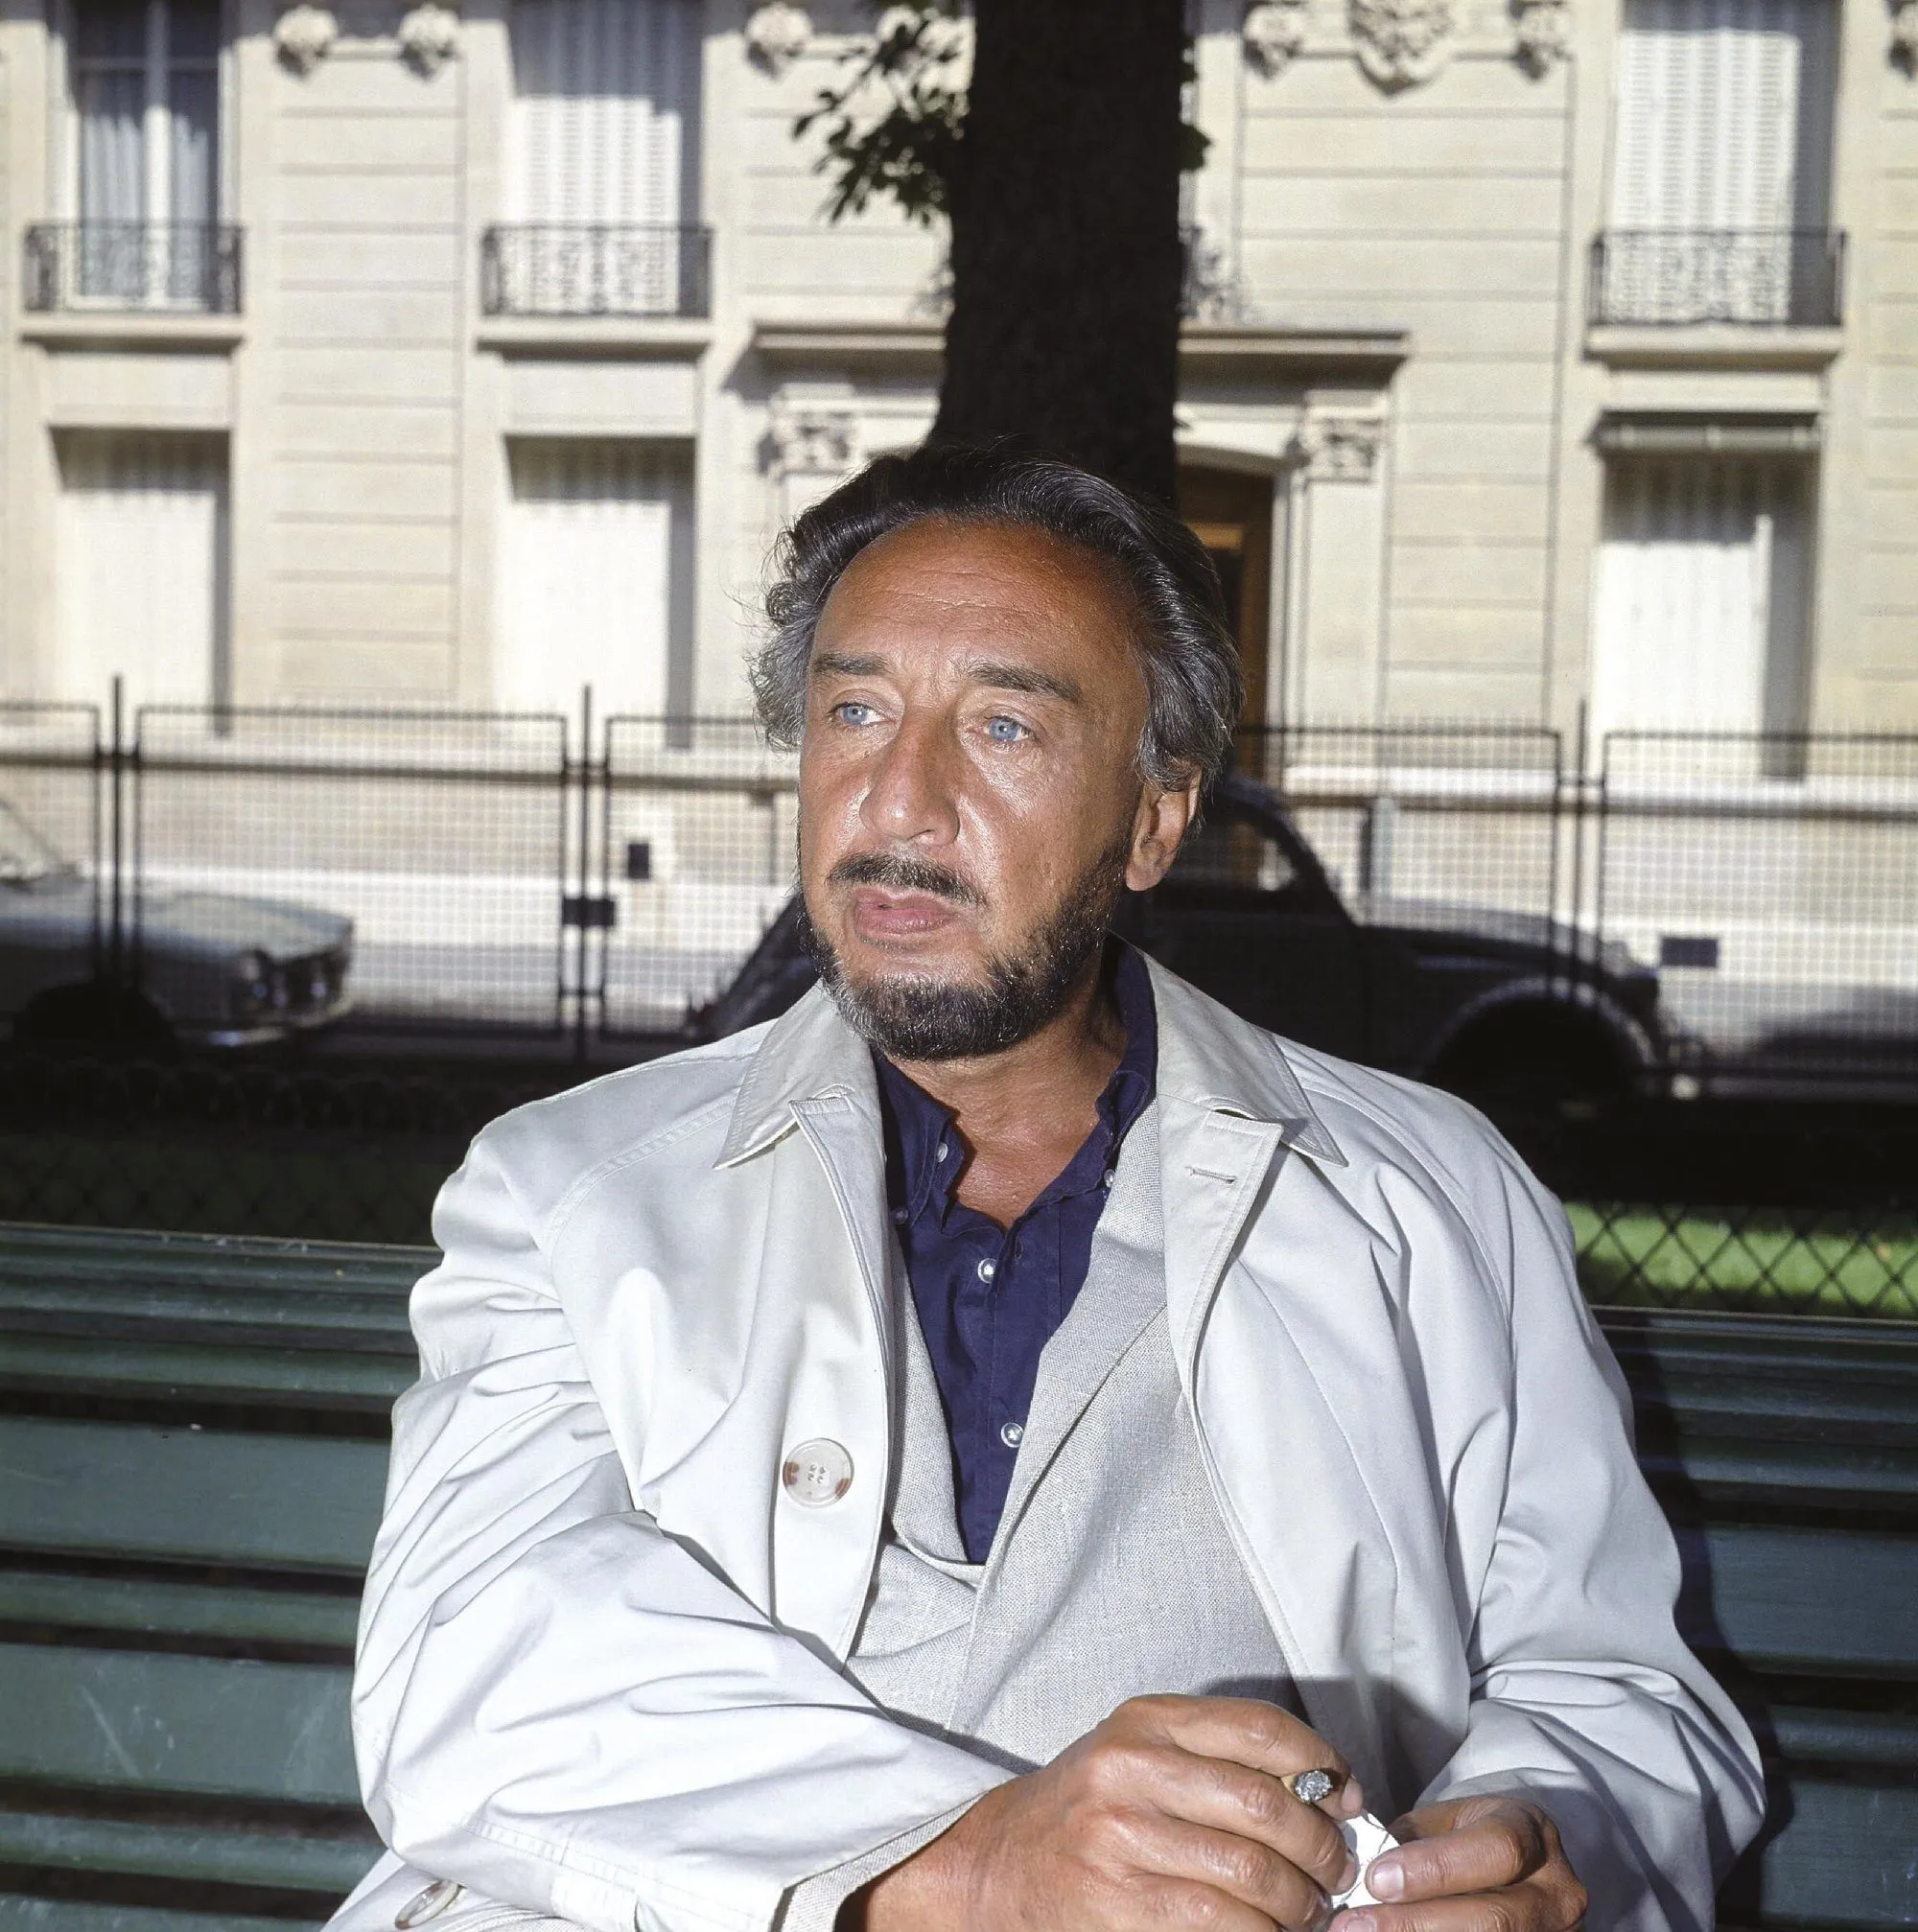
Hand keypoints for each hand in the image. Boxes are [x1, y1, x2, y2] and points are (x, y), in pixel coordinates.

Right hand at [861, 1694, 1364, 1930]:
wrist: (998, 1862)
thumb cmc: (1088, 1807)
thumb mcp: (1142, 1753)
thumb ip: (1218, 1757)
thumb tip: (1327, 1792)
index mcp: (1146, 1722)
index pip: (1262, 1729)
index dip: (1323, 1765)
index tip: (1346, 1798)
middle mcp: (1131, 1771)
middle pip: (1267, 1810)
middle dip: (1321, 1851)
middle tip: (1336, 1873)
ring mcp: (1120, 1841)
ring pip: (1251, 1877)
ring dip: (1300, 1906)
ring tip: (1308, 1912)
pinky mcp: (1117, 1906)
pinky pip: (1219, 1926)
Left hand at [1343, 1796, 1587, 1931]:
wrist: (1518, 1866)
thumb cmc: (1468, 1837)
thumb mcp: (1446, 1822)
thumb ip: (1410, 1843)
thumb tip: (1359, 1874)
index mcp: (1531, 1833)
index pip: (1496, 1850)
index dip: (1435, 1868)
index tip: (1377, 1879)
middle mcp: (1556, 1891)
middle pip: (1494, 1918)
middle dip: (1416, 1923)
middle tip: (1356, 1924)